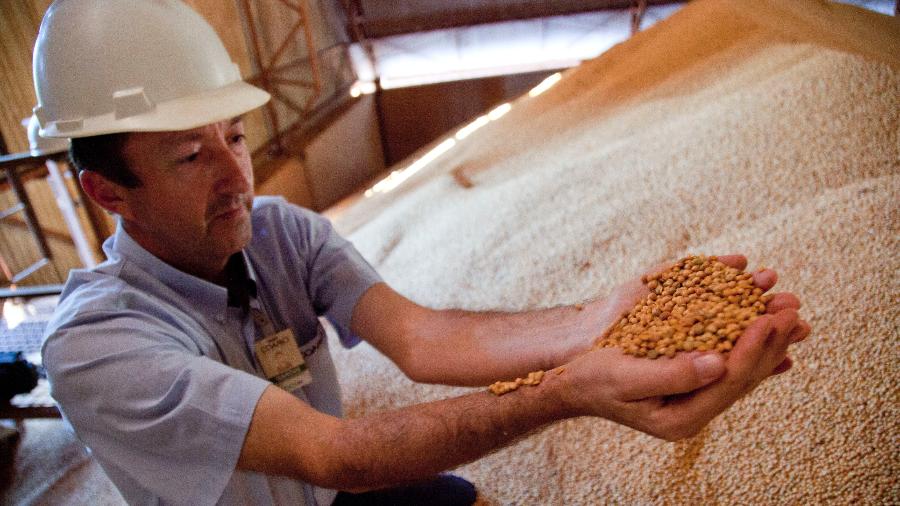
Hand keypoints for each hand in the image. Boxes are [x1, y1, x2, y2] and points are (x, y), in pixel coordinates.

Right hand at [560, 254, 810, 439]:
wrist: (573, 376)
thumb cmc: (593, 377)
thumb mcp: (624, 377)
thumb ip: (671, 374)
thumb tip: (717, 364)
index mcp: (682, 417)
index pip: (729, 382)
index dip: (752, 350)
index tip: (768, 319)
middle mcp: (696, 405)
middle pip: (745, 371)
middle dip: (771, 338)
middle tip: (794, 307)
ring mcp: (696, 389)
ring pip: (742, 360)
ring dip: (766, 331)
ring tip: (789, 304)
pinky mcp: (691, 370)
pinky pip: (727, 351)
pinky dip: (745, 329)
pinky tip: (764, 315)